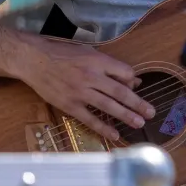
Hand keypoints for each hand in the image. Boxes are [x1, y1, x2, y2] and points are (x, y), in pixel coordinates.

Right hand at [18, 40, 155, 141]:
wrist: (34, 60)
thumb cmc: (63, 54)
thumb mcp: (88, 52)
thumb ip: (109, 65)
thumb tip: (131, 79)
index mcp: (98, 60)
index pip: (124, 72)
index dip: (133, 81)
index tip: (137, 87)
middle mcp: (91, 76)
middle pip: (120, 92)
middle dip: (138, 103)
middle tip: (151, 112)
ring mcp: (80, 92)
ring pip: (108, 106)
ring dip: (126, 116)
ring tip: (139, 123)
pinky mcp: (69, 104)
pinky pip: (89, 118)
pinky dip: (102, 127)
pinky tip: (114, 134)